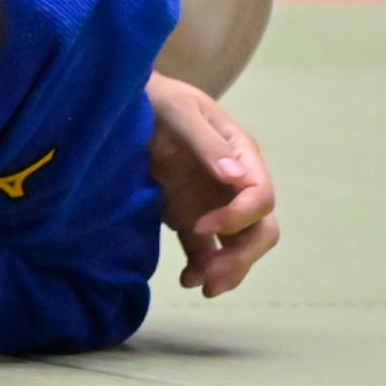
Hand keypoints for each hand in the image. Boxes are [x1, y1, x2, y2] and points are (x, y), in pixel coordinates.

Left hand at [146, 71, 277, 296]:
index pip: (259, 196)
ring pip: (238, 247)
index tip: (201, 224)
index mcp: (240, 155)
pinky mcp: (190, 218)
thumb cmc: (156, 99)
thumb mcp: (179, 111)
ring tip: (201, 286)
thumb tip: (235, 177)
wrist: (124, 104)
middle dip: (242, 257)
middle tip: (213, 277)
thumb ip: (206, 142)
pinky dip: (202, 269)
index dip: (238, 217)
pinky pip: (206, 251)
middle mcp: (234, 184)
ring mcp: (214, 204)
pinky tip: (186, 280)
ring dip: (227, 270)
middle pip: (260, 230)